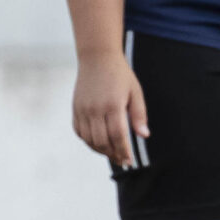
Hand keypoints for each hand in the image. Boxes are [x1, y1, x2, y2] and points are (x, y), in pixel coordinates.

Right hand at [71, 51, 148, 168]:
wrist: (97, 58)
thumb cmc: (120, 75)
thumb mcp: (135, 92)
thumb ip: (139, 115)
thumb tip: (144, 135)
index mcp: (113, 104)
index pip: (118, 136)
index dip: (123, 151)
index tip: (129, 161)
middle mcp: (95, 109)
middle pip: (102, 141)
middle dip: (113, 154)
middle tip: (122, 161)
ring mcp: (83, 109)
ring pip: (89, 139)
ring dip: (100, 150)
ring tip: (112, 154)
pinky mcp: (76, 108)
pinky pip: (79, 132)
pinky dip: (88, 141)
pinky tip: (98, 143)